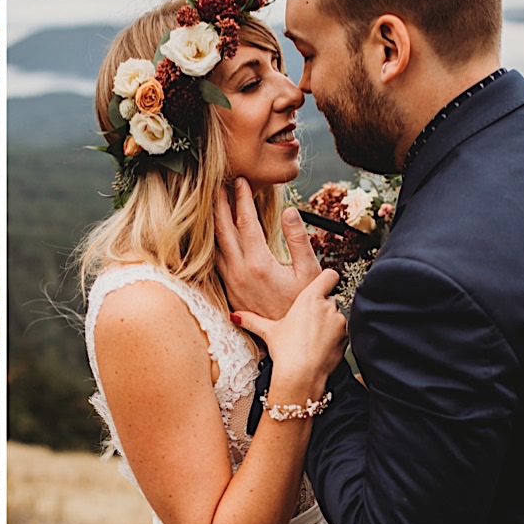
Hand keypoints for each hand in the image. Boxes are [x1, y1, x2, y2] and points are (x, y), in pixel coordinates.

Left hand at [215, 177, 322, 319]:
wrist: (291, 342)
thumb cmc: (303, 305)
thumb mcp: (309, 271)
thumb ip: (299, 239)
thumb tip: (290, 211)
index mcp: (259, 263)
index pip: (245, 222)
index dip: (242, 198)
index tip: (240, 180)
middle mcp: (239, 272)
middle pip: (223, 230)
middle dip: (220, 204)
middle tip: (218, 184)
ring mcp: (231, 282)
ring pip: (216, 246)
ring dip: (214, 223)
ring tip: (214, 204)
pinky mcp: (229, 291)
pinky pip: (216, 261)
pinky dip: (215, 242)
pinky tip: (216, 235)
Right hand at [232, 268, 347, 389]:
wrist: (302, 376)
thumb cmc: (286, 351)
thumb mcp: (268, 332)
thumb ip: (252, 320)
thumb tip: (234, 316)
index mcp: (309, 298)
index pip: (329, 275)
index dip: (326, 278)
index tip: (319, 285)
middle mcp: (328, 306)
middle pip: (329, 298)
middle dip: (321, 307)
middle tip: (306, 322)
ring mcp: (340, 322)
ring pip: (337, 316)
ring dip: (329, 322)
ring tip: (312, 337)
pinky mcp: (346, 338)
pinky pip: (343, 331)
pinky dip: (335, 336)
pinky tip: (321, 347)